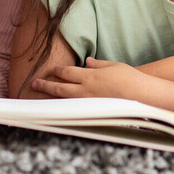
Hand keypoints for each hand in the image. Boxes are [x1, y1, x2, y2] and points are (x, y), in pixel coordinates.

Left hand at [31, 58, 149, 100]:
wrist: (140, 95)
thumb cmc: (129, 78)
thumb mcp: (113, 65)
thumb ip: (98, 64)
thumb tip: (88, 62)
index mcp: (90, 76)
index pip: (67, 72)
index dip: (57, 71)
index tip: (51, 70)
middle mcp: (86, 90)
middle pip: (60, 88)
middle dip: (45, 85)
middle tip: (33, 83)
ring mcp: (89, 102)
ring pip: (64, 100)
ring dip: (51, 97)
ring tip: (40, 96)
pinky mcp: (93, 112)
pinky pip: (74, 109)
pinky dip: (64, 107)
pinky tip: (58, 108)